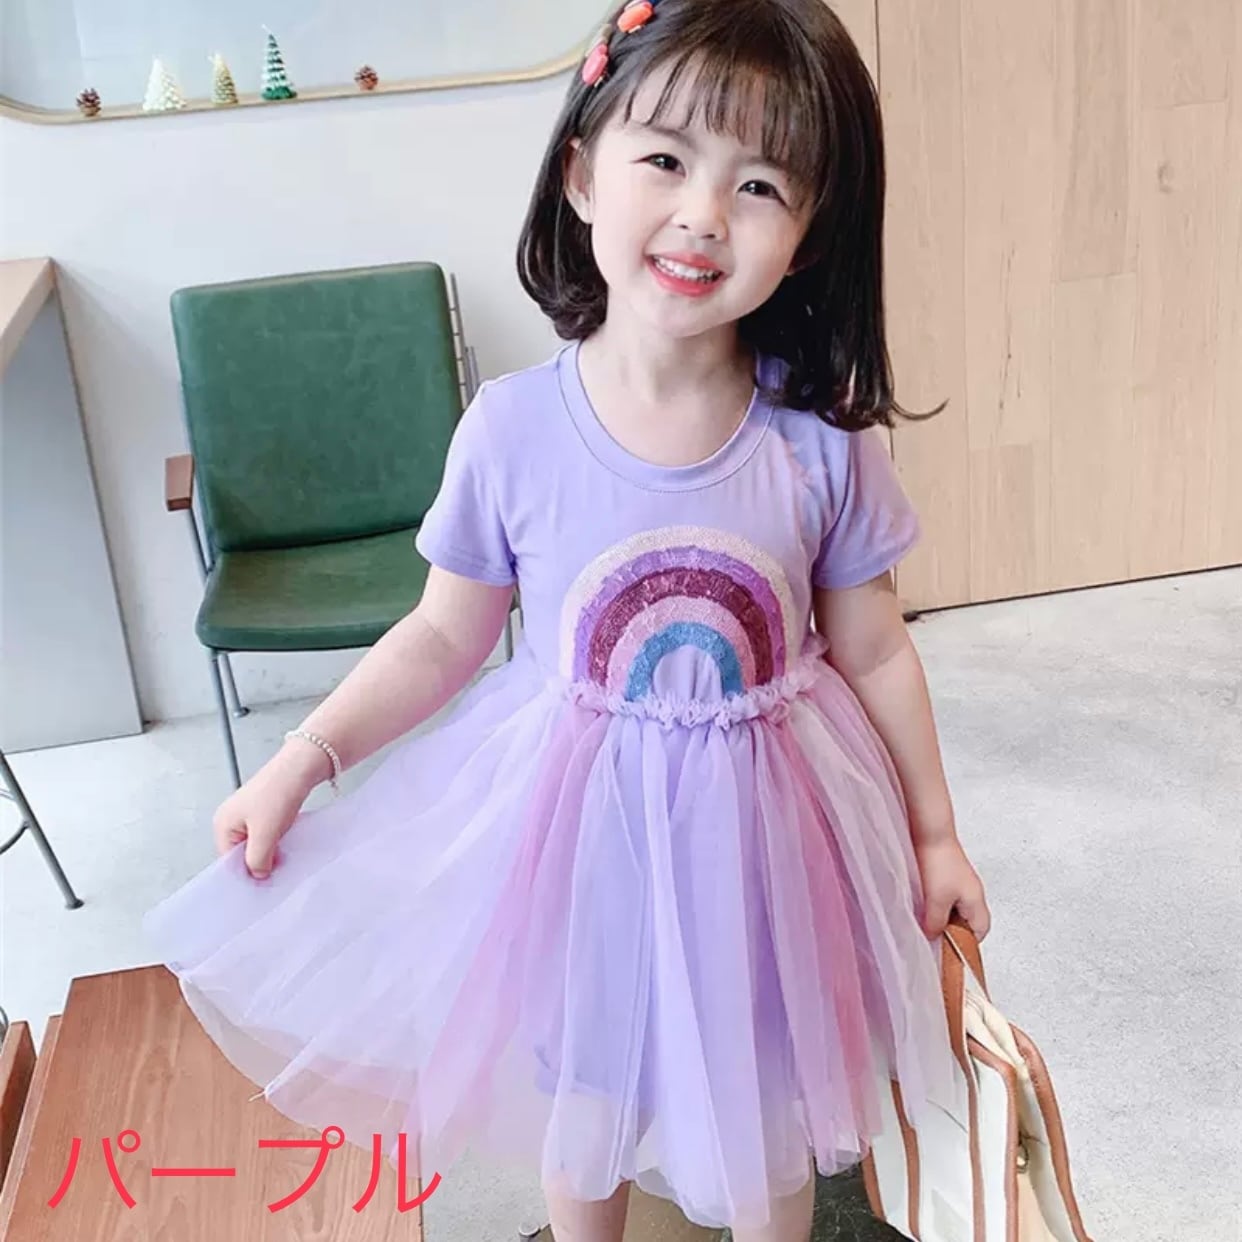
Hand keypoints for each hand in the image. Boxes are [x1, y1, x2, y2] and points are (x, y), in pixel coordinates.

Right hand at [212, 742, 326, 878]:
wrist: (302, 767)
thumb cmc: (278, 794)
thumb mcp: (264, 834)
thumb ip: (257, 860)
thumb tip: (258, 876)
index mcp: (223, 824)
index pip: (228, 861)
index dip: (246, 873)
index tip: (263, 885)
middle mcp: (232, 819)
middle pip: (243, 854)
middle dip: (260, 863)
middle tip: (277, 873)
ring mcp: (249, 814)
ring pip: (258, 844)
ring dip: (272, 852)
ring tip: (285, 858)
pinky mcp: (267, 811)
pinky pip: (269, 835)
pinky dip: (279, 841)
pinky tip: (289, 844)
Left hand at [915, 837, 990, 940]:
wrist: (930, 832)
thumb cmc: (939, 862)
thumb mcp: (936, 900)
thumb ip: (935, 923)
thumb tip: (933, 938)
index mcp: (976, 902)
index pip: (980, 932)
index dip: (967, 944)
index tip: (950, 951)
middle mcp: (972, 893)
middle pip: (967, 922)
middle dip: (952, 931)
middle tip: (934, 936)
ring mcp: (961, 883)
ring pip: (954, 909)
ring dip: (942, 916)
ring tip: (926, 919)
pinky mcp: (948, 874)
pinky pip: (945, 896)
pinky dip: (936, 903)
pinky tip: (922, 902)